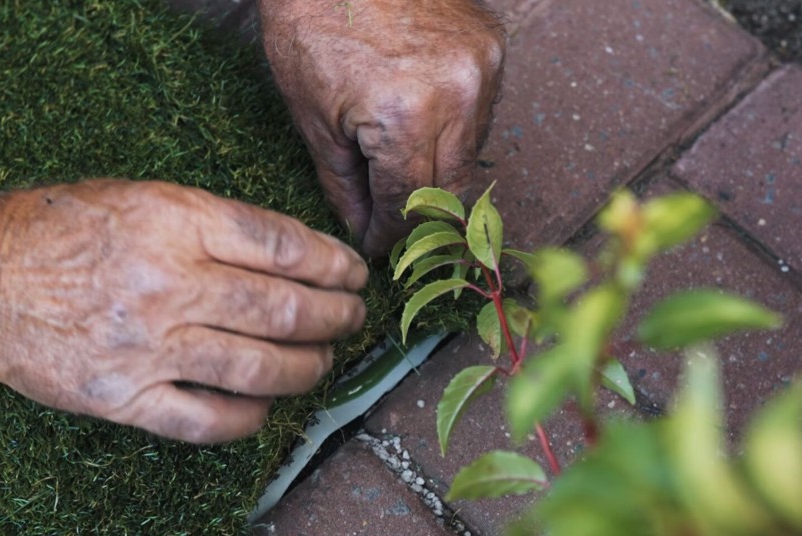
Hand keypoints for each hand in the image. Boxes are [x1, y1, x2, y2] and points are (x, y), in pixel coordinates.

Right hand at [0, 180, 368, 443]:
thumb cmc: (57, 230)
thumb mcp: (139, 197)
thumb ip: (211, 224)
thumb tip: (293, 258)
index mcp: (175, 222)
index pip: (284, 247)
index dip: (335, 265)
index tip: (353, 274)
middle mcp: (167, 284)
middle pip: (285, 311)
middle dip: (337, 319)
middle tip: (353, 320)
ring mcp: (146, 347)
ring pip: (259, 369)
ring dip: (307, 369)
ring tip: (322, 362)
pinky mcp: (122, 399)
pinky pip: (208, 421)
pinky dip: (249, 418)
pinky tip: (264, 407)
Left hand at [258, 0, 504, 257]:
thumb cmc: (309, 21)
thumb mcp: (311, 116)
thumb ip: (343, 184)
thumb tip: (364, 229)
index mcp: (406, 116)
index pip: (408, 203)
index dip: (389, 233)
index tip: (377, 246)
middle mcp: (458, 95)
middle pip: (450, 187)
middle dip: (417, 213)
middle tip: (391, 225)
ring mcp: (482, 67)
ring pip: (471, 153)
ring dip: (438, 173)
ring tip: (400, 176)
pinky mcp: (492, 47)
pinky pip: (479, 113)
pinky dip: (453, 131)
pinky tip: (421, 129)